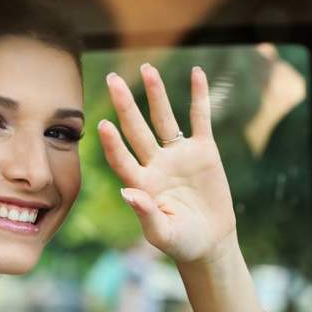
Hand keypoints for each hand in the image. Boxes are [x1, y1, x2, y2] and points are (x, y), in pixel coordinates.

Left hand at [98, 64, 235, 263]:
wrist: (209, 242)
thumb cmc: (182, 242)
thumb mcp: (164, 234)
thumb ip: (146, 215)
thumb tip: (127, 193)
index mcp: (141, 184)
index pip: (122, 159)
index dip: (113, 145)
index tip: (102, 125)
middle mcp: (155, 164)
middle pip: (137, 130)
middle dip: (125, 105)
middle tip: (113, 79)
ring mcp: (178, 155)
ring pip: (165, 119)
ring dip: (157, 94)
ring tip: (148, 68)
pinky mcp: (203, 151)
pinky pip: (200, 119)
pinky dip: (199, 97)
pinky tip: (197, 73)